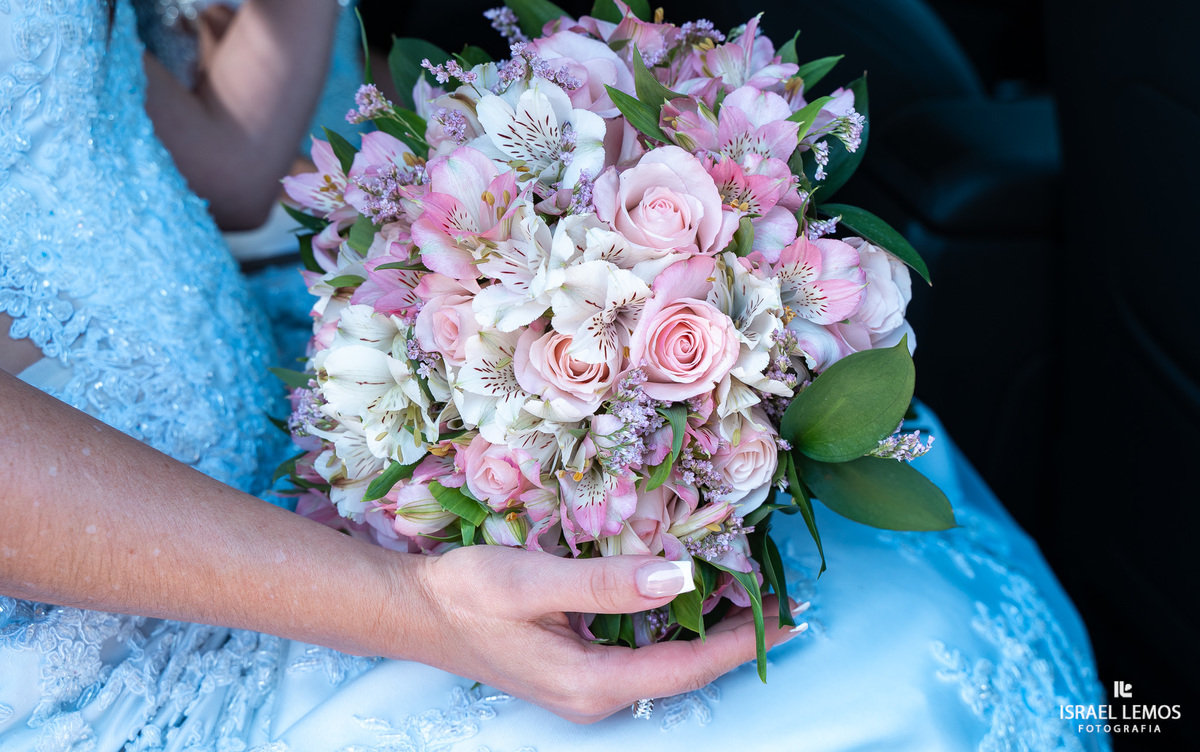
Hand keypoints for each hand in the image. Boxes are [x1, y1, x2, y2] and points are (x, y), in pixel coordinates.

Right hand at [402, 545, 801, 723]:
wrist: (415, 612)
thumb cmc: (467, 595)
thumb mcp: (534, 582)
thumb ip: (607, 584)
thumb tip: (681, 577)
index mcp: (590, 683)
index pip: (687, 666)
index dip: (742, 642)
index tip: (787, 615)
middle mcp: (595, 696)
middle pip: (684, 672)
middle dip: (737, 641)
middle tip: (783, 603)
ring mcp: (585, 688)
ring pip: (666, 665)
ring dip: (710, 635)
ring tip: (751, 600)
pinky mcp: (576, 671)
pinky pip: (642, 656)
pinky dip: (676, 630)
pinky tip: (690, 603)